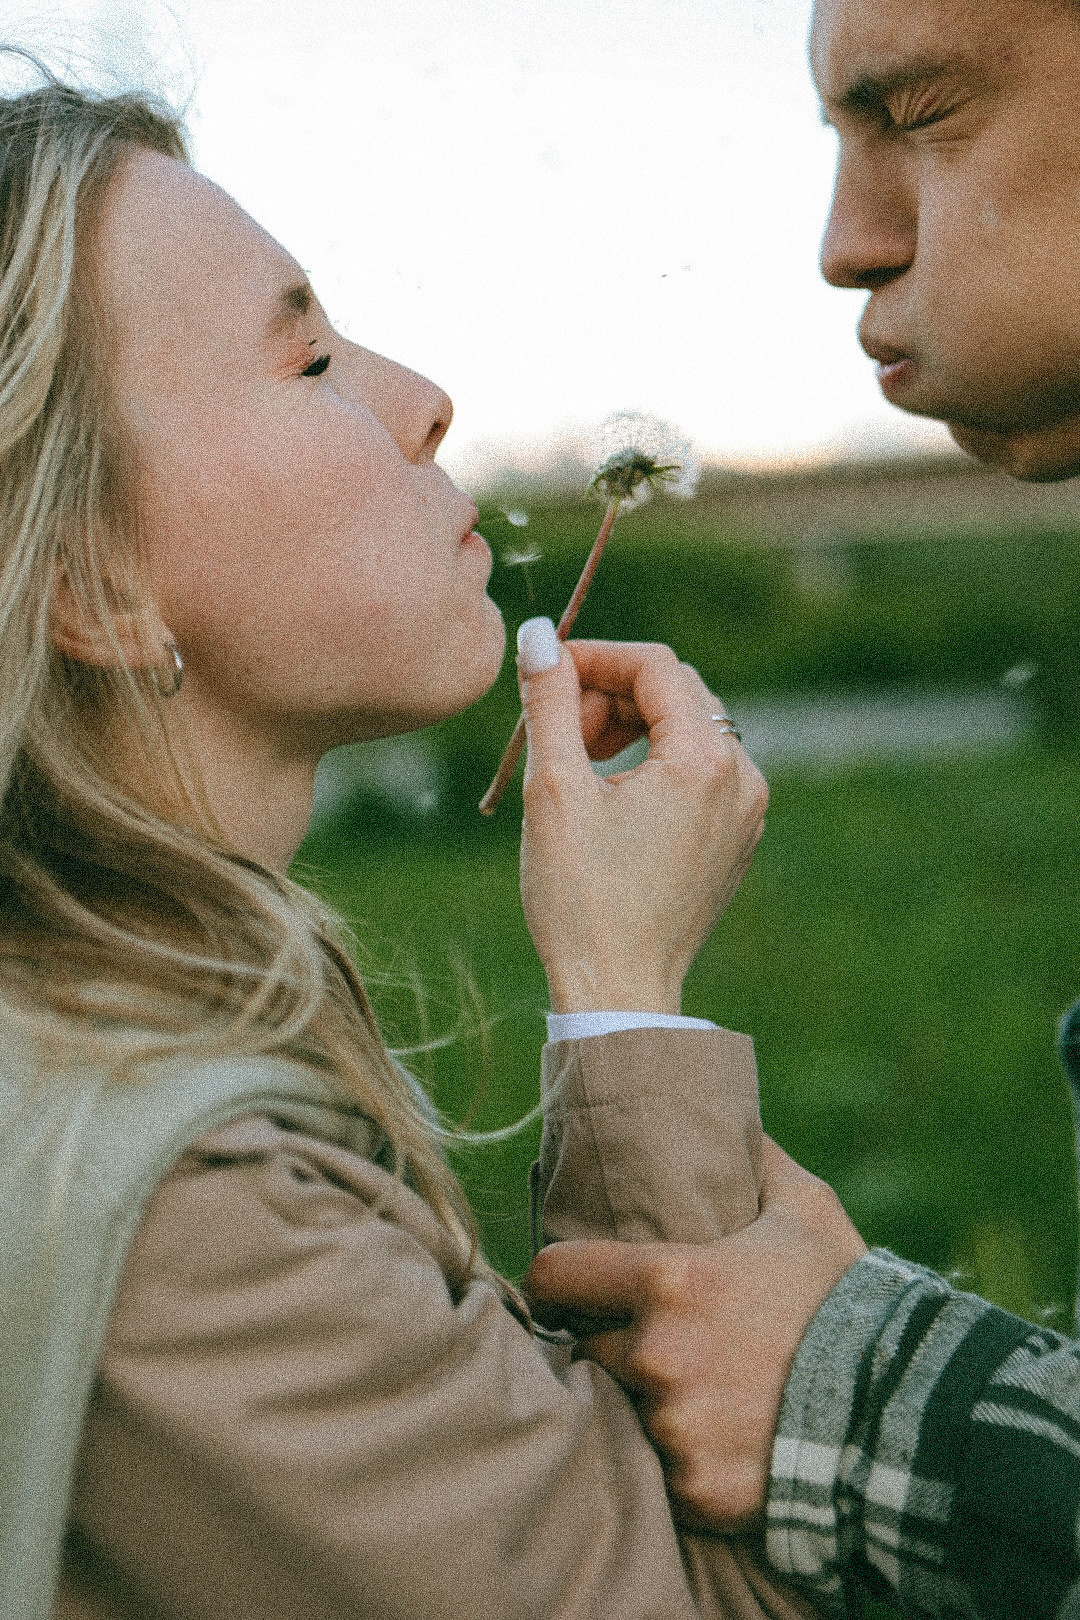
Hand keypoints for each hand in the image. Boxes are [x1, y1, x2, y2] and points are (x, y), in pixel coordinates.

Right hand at [517, 638, 767, 1013]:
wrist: (619, 992)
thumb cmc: (581, 898)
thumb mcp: (553, 788)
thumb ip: (548, 699)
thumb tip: (538, 634)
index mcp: (706, 761)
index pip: (655, 664)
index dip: (594, 657)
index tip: (544, 674)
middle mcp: (743, 779)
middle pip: (676, 693)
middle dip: (609, 695)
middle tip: (556, 733)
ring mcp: (746, 812)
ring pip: (687, 730)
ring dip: (628, 728)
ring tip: (576, 766)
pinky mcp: (736, 839)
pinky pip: (698, 773)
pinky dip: (652, 765)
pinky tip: (607, 801)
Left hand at [524, 1138, 867, 1530]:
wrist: (906, 1409)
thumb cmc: (848, 1299)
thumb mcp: (808, 1211)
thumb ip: (760, 1162)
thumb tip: (738, 1123)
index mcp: (667, 1282)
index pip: (554, 1277)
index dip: (554, 1282)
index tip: (562, 1291)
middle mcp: (656, 1355)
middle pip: (588, 1348)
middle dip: (612, 1344)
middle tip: (651, 1344)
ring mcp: (672, 1427)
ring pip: (623, 1411)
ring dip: (646, 1403)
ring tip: (692, 1396)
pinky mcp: (694, 1488)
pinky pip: (661, 1471)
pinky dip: (681, 1460)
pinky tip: (718, 1443)